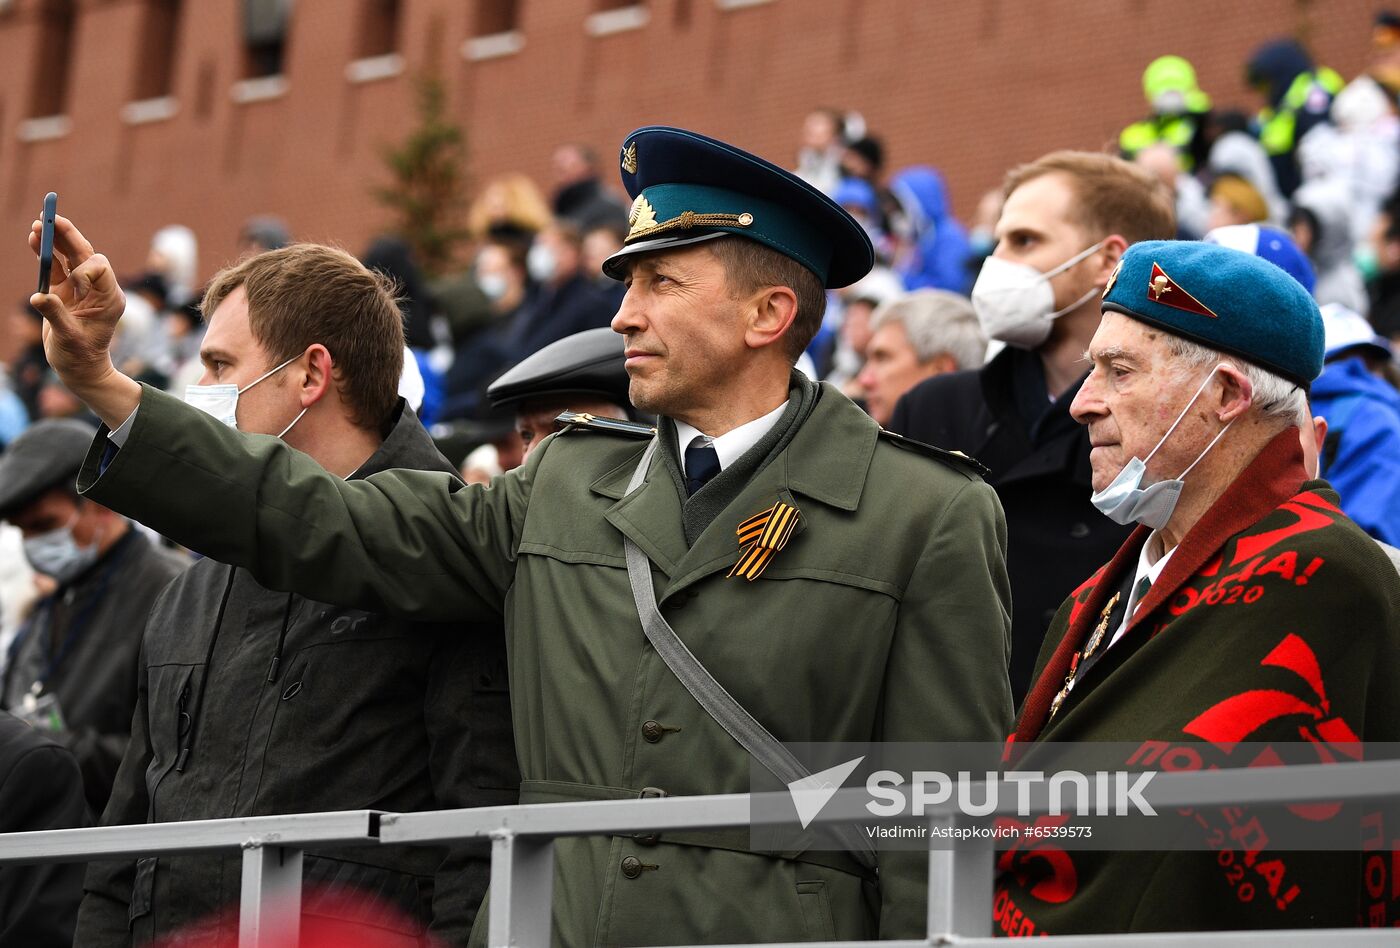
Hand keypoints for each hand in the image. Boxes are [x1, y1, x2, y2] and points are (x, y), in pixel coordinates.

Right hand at [27, 215, 141, 427]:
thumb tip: (39, 298)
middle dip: (68, 236)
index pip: (100, 268)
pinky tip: (35, 239)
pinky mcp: (65, 292)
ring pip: (71, 257)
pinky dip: (46, 254)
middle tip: (51, 217)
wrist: (79, 368)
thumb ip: (56, 316)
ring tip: (39, 224)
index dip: (84, 270)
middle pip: (86, 254)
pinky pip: (56, 267)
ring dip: (55, 240)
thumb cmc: (80, 357)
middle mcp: (98, 289)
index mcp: (109, 298)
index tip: (71, 287)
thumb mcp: (69, 338)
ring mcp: (81, 289)